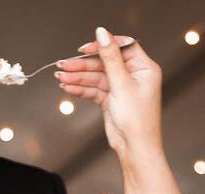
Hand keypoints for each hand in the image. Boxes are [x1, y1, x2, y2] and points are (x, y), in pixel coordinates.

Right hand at [57, 27, 162, 156]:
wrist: (135, 148)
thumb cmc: (138, 120)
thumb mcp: (121, 84)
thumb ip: (110, 58)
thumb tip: (102, 34)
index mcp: (144, 68)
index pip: (122, 47)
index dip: (103, 46)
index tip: (85, 48)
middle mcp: (134, 76)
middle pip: (105, 62)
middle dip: (83, 65)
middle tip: (64, 65)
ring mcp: (121, 88)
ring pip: (96, 77)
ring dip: (78, 77)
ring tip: (61, 77)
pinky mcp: (112, 100)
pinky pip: (94, 89)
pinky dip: (81, 89)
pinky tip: (68, 87)